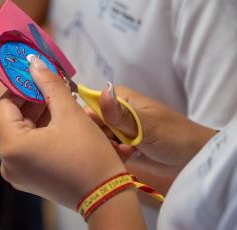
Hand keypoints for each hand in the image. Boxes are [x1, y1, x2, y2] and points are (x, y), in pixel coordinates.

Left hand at [0, 57, 125, 209]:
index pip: (5, 104)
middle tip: (53, 85)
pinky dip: (41, 132)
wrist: (107, 196)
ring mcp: (18, 173)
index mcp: (11, 147)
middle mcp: (8, 163)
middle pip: (14, 120)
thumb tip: (34, 62)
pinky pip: (29, 148)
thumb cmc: (88, 153)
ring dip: (39, 115)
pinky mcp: (29, 179)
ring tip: (60, 101)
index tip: (38, 75)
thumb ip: (49, 84)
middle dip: (33, 100)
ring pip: (22, 133)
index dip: (21, 86)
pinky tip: (59, 120)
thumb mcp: (69, 113)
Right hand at [85, 84, 216, 192]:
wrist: (191, 158)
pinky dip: (117, 155)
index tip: (102, 131)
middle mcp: (115, 113)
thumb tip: (102, 94)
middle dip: (103, 137)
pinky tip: (130, 156)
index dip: (90, 118)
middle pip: (92, 124)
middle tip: (119, 144)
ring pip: (99, 139)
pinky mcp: (121, 145)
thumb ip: (120, 114)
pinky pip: (108, 150)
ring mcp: (118, 130)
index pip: (91, 104)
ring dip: (111, 148)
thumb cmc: (172, 135)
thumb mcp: (146, 125)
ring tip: (129, 151)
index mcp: (119, 99)